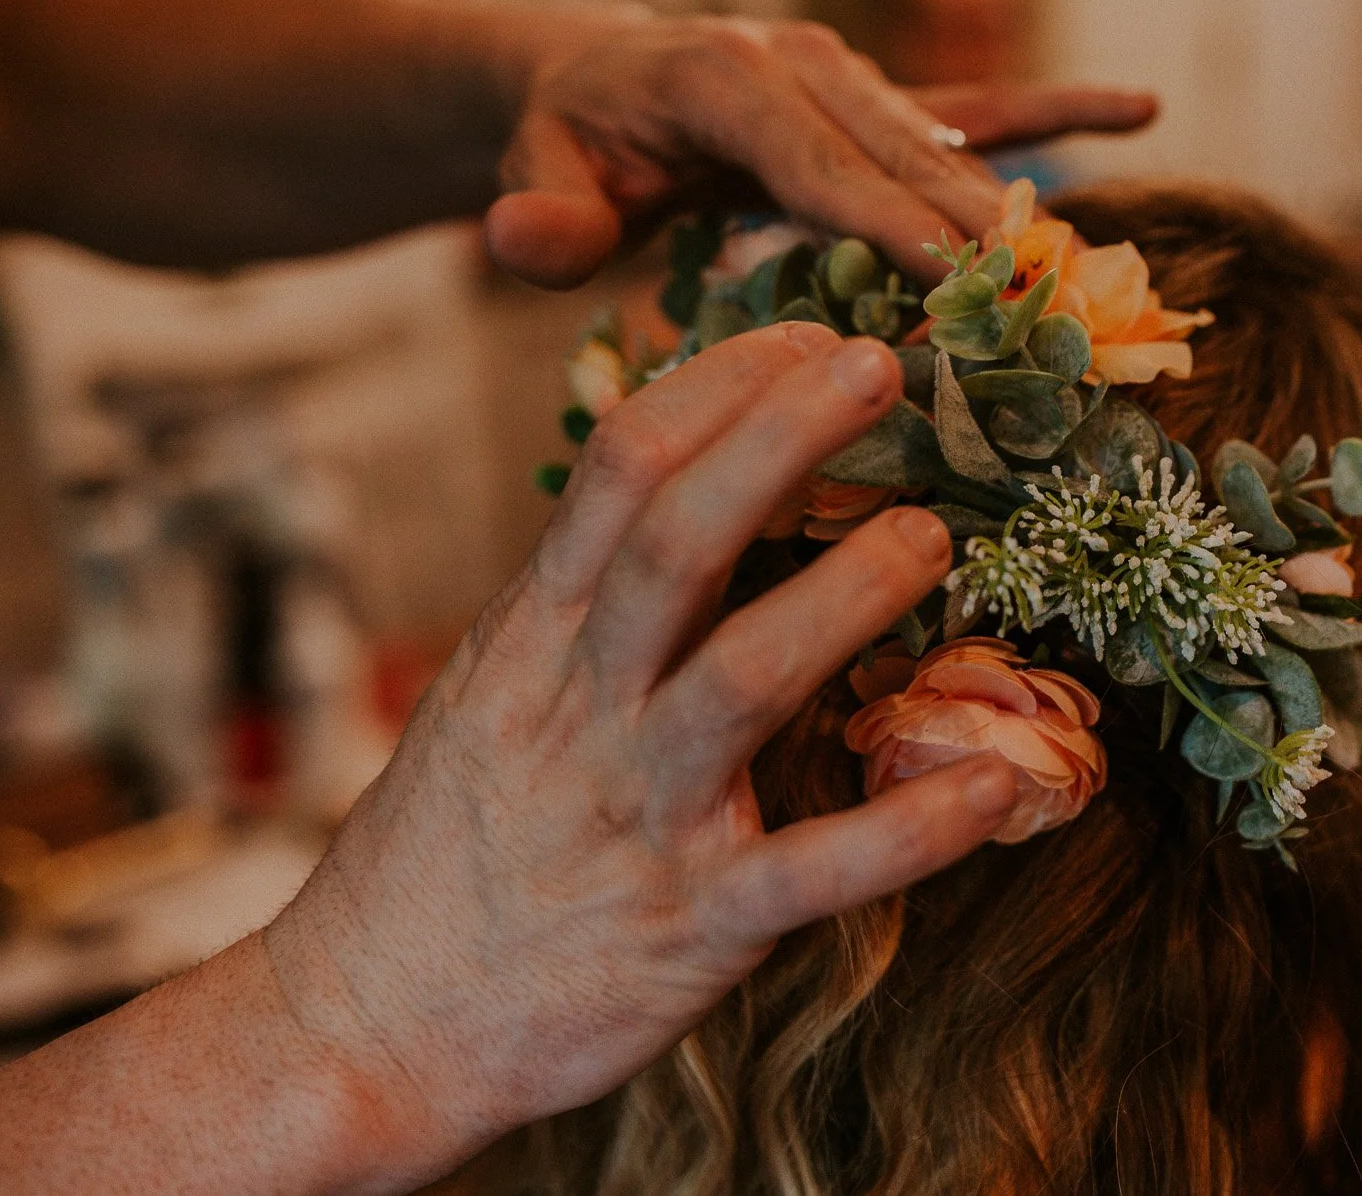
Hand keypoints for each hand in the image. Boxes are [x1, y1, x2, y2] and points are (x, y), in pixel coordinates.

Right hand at [261, 323, 1016, 1183]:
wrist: (367, 1025)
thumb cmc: (444, 847)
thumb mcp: (490, 695)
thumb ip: (585, 602)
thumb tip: (681, 487)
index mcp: (534, 640)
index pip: (620, 471)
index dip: (722, 389)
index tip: (807, 336)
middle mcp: (584, 710)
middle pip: (678, 541)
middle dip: (779, 441)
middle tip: (878, 367)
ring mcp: (639, 817)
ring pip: (744, 681)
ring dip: (847, 597)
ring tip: (932, 539)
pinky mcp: (694, 927)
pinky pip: (814, 870)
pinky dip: (908, 831)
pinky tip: (994, 788)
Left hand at [483, 14, 1155, 288]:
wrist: (594, 80)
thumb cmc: (571, 143)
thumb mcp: (539, 176)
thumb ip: (540, 217)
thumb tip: (536, 241)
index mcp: (724, 78)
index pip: (820, 165)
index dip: (892, 223)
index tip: (959, 282)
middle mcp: (802, 61)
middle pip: (905, 155)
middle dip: (975, 234)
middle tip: (1046, 305)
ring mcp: (849, 72)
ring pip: (947, 145)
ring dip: (1015, 212)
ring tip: (1086, 275)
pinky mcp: (877, 98)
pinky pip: (978, 106)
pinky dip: (1056, 108)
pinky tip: (1138, 106)